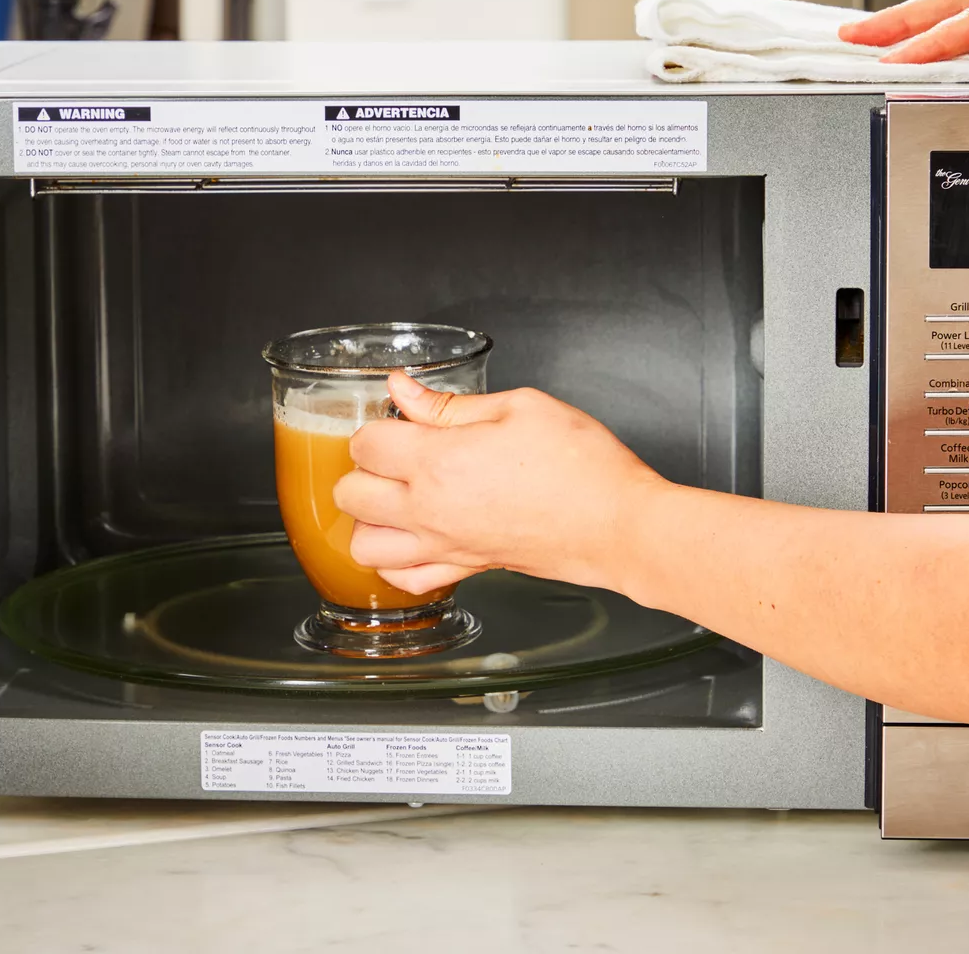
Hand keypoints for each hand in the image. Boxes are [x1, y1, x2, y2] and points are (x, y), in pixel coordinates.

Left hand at [332, 372, 665, 595]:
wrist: (618, 524)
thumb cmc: (581, 465)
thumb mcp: (519, 406)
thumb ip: (450, 402)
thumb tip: (403, 388)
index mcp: (438, 460)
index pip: (364, 442)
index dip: (377, 423)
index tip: (399, 419)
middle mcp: (429, 509)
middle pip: (349, 494)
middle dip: (362, 468)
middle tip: (393, 454)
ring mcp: (444, 545)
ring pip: (363, 545)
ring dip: (368, 519)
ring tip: (393, 497)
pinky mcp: (465, 569)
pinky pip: (405, 580)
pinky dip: (395, 563)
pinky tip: (411, 538)